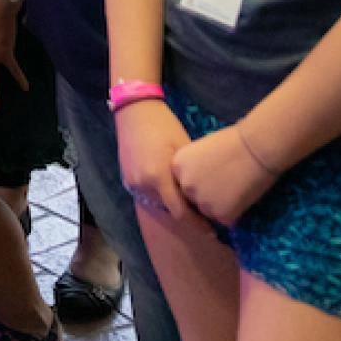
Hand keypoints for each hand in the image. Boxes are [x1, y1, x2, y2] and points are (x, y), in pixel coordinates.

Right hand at [115, 99, 195, 221]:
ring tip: (189, 199)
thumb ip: (191, 176)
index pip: (180, 212)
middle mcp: (143, 185)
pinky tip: (171, 186)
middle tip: (204, 212)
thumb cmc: (165, 125)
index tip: (212, 230)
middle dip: (186, 212)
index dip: (197, 223)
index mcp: (158, 178)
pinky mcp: (127, 178)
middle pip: (169, 208)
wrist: (134, 110)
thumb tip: (206, 196)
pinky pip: (147, 193)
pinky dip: (160, 193)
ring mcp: (132, 182)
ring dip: (172, 202)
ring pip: (158, 202)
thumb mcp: (184, 150)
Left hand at [171, 125, 278, 226]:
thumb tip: (197, 183)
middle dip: (207, 195)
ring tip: (236, 188)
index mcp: (177, 167)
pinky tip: (243, 195)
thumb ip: (193, 168)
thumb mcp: (201, 150)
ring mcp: (201, 201)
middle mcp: (184, 186)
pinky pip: (226, 218)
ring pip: (208, 211)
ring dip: (220, 205)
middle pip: (192, 199)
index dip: (199, 181)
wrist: (256, 147)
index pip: (182, 183)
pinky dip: (235, 211)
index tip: (213, 175)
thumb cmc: (233, 142)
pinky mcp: (220, 214)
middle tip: (226, 182)